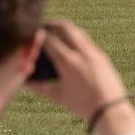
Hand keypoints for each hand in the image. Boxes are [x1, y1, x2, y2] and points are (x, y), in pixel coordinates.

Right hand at [26, 20, 134, 134]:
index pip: (49, 38)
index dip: (38, 34)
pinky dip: (76, 39)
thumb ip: (39, 87)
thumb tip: (24, 82)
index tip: (32, 34)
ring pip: (77, 31)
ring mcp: (93, 52)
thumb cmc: (82, 105)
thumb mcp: (58, 97)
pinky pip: (86, 41)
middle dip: (52, 24)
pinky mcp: (102, 55)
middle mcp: (81, 52)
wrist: (110, 109)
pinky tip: (71, 47)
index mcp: (67, 62)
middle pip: (64, 26)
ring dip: (65, 30)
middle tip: (43, 27)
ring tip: (56, 35)